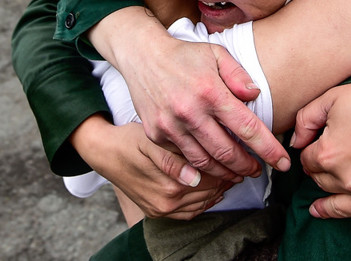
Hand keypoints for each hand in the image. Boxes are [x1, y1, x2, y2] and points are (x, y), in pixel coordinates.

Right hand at [72, 115, 232, 218]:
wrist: (106, 154)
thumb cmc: (131, 139)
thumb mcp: (152, 139)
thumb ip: (175, 155)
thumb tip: (198, 170)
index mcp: (169, 181)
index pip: (213, 176)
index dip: (231, 166)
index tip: (244, 157)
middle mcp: (167, 200)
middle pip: (211, 190)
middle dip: (229, 177)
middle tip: (243, 165)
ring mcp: (162, 209)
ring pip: (204, 202)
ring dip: (219, 189)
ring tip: (230, 174)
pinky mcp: (158, 213)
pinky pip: (191, 212)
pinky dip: (205, 200)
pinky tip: (213, 188)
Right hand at [89, 9, 290, 179]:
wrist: (142, 56)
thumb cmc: (185, 55)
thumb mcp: (217, 54)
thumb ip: (239, 75)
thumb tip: (255, 95)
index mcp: (210, 91)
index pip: (247, 128)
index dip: (268, 149)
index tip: (283, 163)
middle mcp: (190, 112)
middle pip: (227, 152)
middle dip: (247, 167)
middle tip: (258, 172)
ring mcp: (171, 126)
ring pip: (204, 161)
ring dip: (225, 173)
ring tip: (238, 174)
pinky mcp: (156, 134)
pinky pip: (182, 159)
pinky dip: (200, 168)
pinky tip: (212, 168)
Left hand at [291, 52, 350, 247]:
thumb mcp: (332, 98)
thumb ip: (305, 120)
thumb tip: (295, 143)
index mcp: (329, 155)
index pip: (307, 162)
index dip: (311, 151)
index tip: (318, 143)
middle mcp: (350, 180)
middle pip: (323, 184)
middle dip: (321, 173)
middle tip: (326, 162)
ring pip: (342, 207)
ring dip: (327, 209)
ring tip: (317, 211)